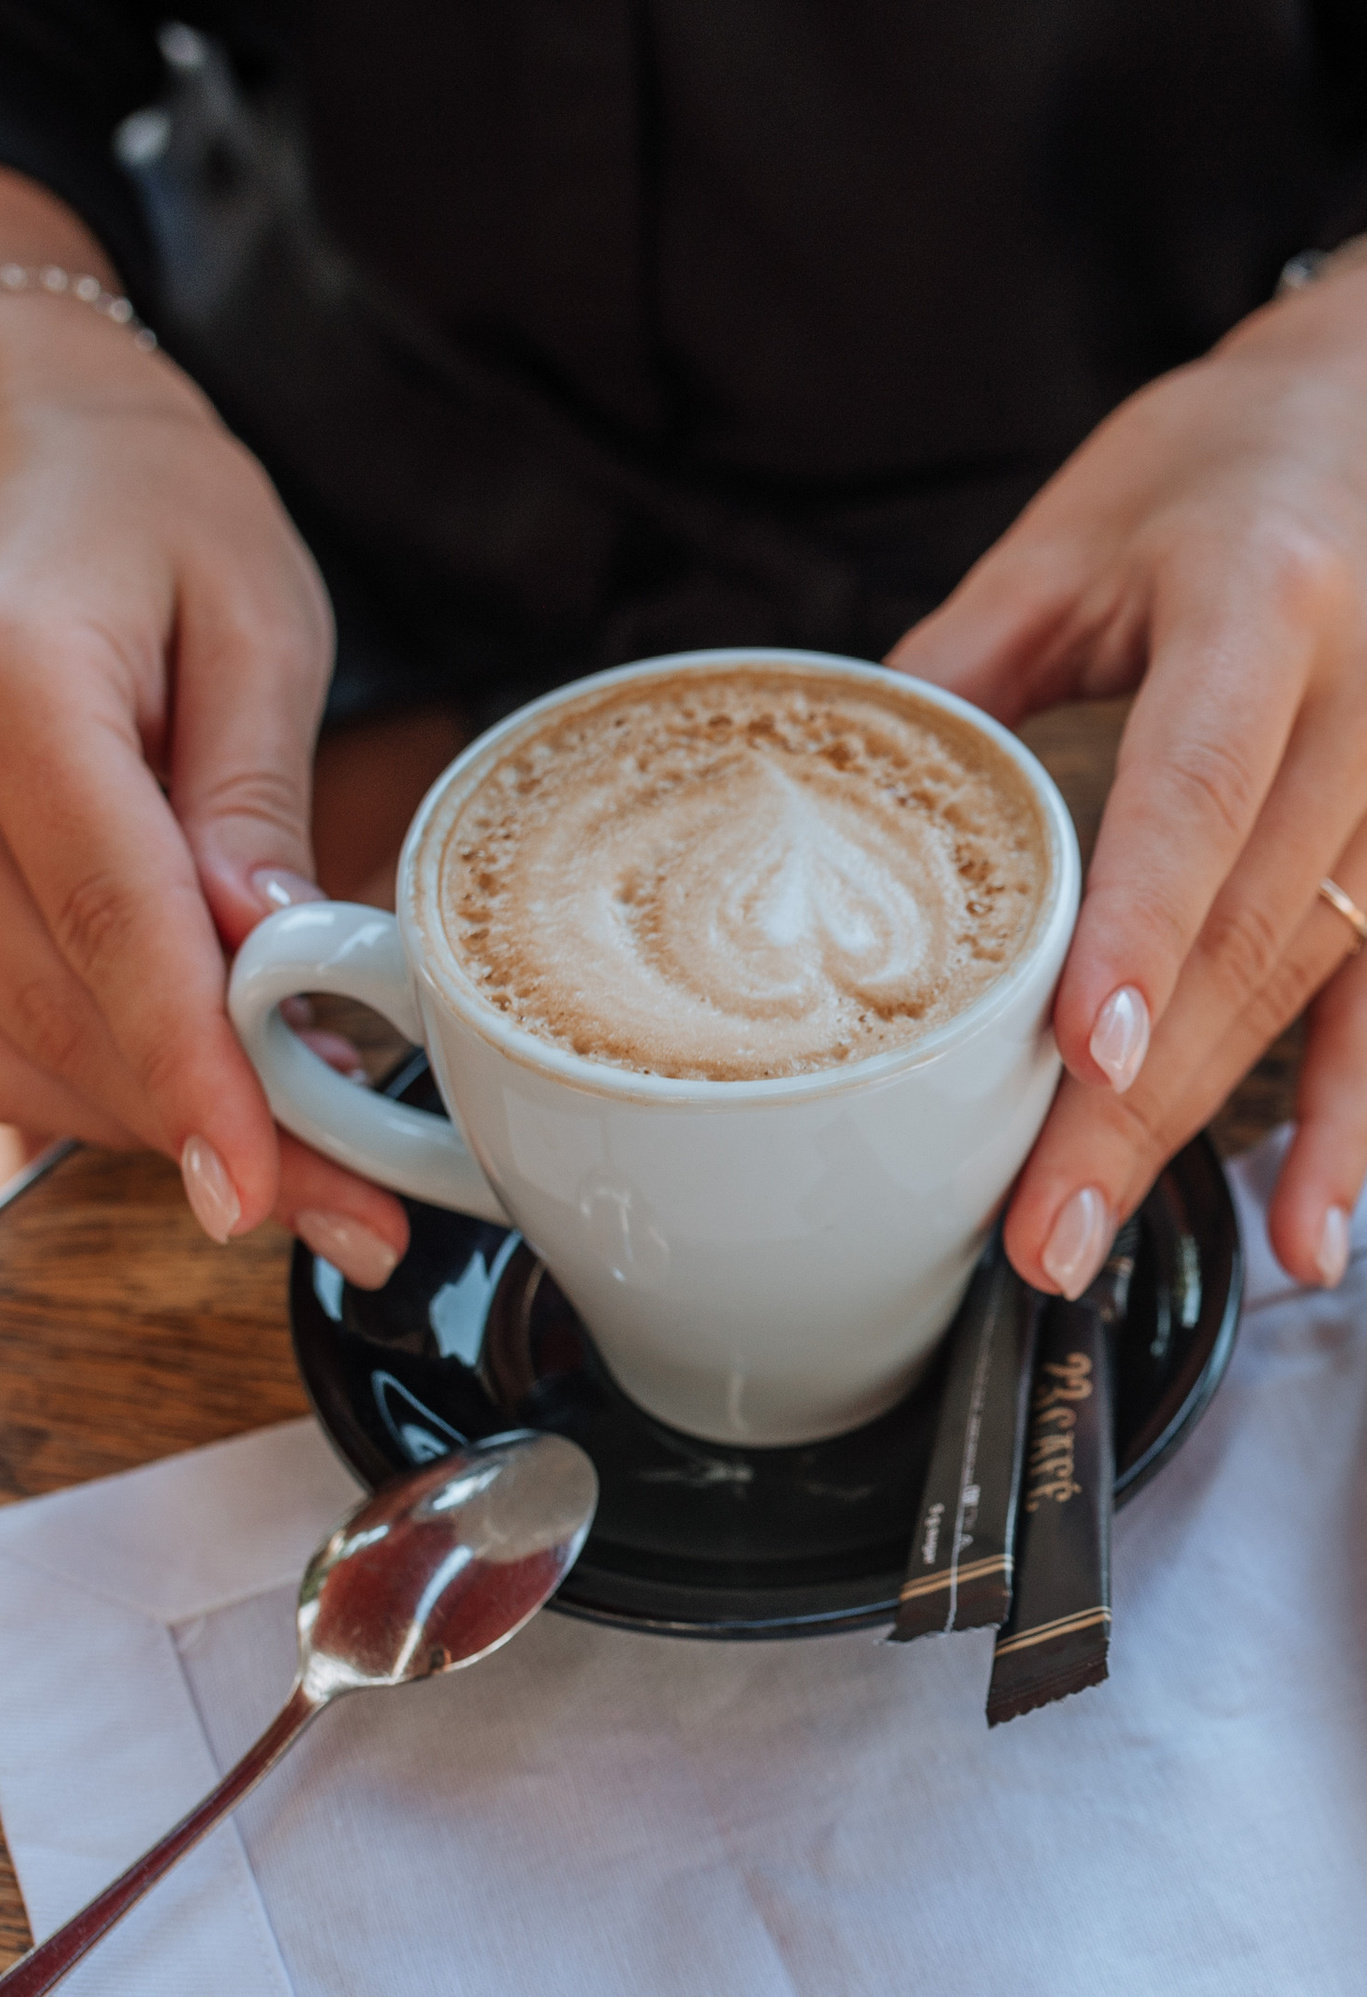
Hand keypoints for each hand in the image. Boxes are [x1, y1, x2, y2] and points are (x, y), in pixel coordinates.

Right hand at [0, 183, 408, 1284]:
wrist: (29, 438)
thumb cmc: (151, 506)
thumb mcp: (251, 617)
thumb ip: (252, 792)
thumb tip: (275, 953)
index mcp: (21, 692)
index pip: (115, 924)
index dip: (192, 1077)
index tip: (255, 1190)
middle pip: (68, 1013)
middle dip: (213, 1133)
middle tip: (357, 1214)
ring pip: (19, 1046)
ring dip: (158, 1125)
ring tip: (311, 1170)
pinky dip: (99, 1082)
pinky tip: (204, 1106)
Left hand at [892, 102, 1366, 1296]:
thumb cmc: (1230, 462)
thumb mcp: (1077, 526)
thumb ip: (966, 664)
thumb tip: (832, 803)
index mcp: (1269, 605)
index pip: (1198, 794)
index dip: (1138, 933)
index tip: (1078, 1056)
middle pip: (1241, 933)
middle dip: (1134, 1098)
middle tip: (1039, 1231)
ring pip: (1293, 987)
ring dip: (1192, 1128)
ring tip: (1089, 1238)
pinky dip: (1336, 1126)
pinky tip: (1302, 1237)